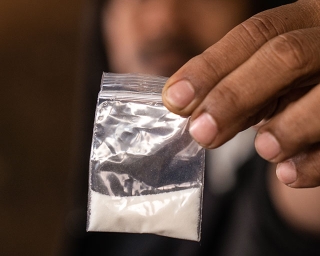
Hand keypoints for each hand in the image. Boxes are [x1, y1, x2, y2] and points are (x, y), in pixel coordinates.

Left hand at [162, 0, 319, 187]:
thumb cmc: (295, 84)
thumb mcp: (266, 77)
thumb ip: (232, 87)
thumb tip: (182, 102)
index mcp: (302, 20)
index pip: (255, 33)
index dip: (212, 66)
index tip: (176, 98)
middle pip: (285, 56)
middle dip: (236, 96)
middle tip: (202, 132)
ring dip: (288, 126)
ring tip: (263, 149)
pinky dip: (318, 162)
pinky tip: (288, 174)